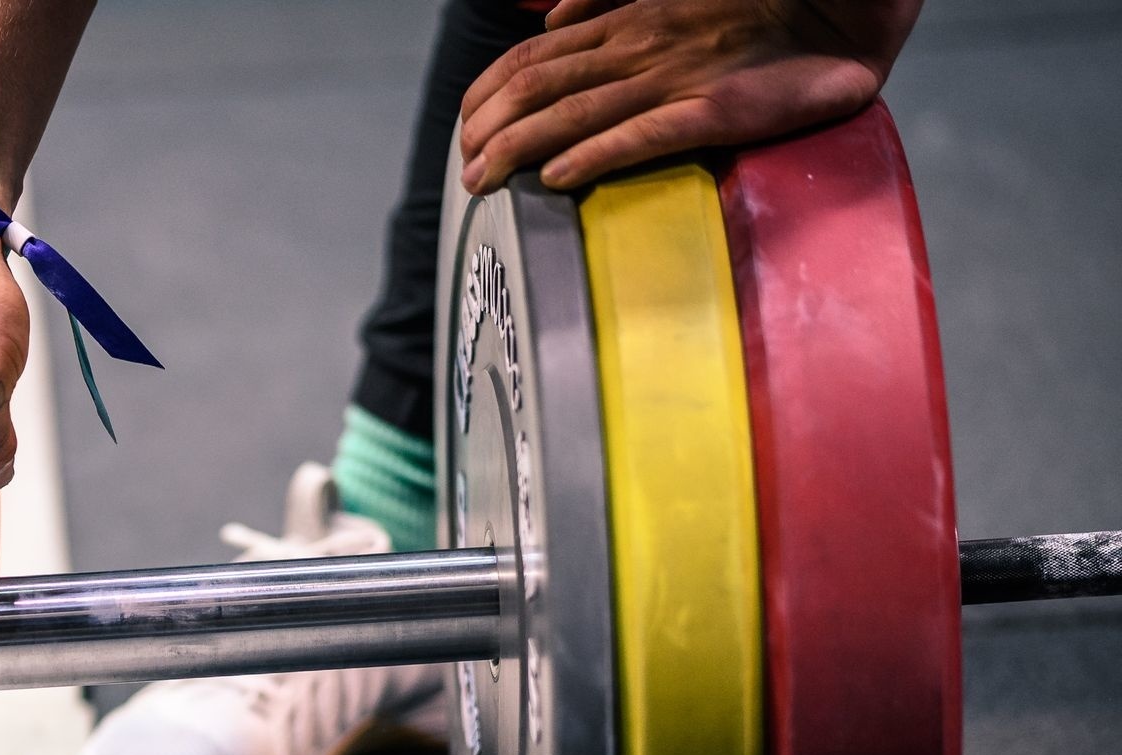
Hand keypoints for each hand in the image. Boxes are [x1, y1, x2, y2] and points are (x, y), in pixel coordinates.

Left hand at [458, 0, 924, 194]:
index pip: (532, 59)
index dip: (488, 95)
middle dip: (488, 131)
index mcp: (627, 23)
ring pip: (573, 113)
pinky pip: (642, 134)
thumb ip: (612, 7)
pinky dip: (593, 155)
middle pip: (537, 88)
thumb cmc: (763, 6)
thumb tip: (551, 21)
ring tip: (483, 181)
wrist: (847, 5)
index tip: (465, 130)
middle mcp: (639, 47)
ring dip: (518, 150)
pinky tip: (557, 178)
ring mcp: (674, 77)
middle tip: (463, 171)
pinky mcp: (714, 108)